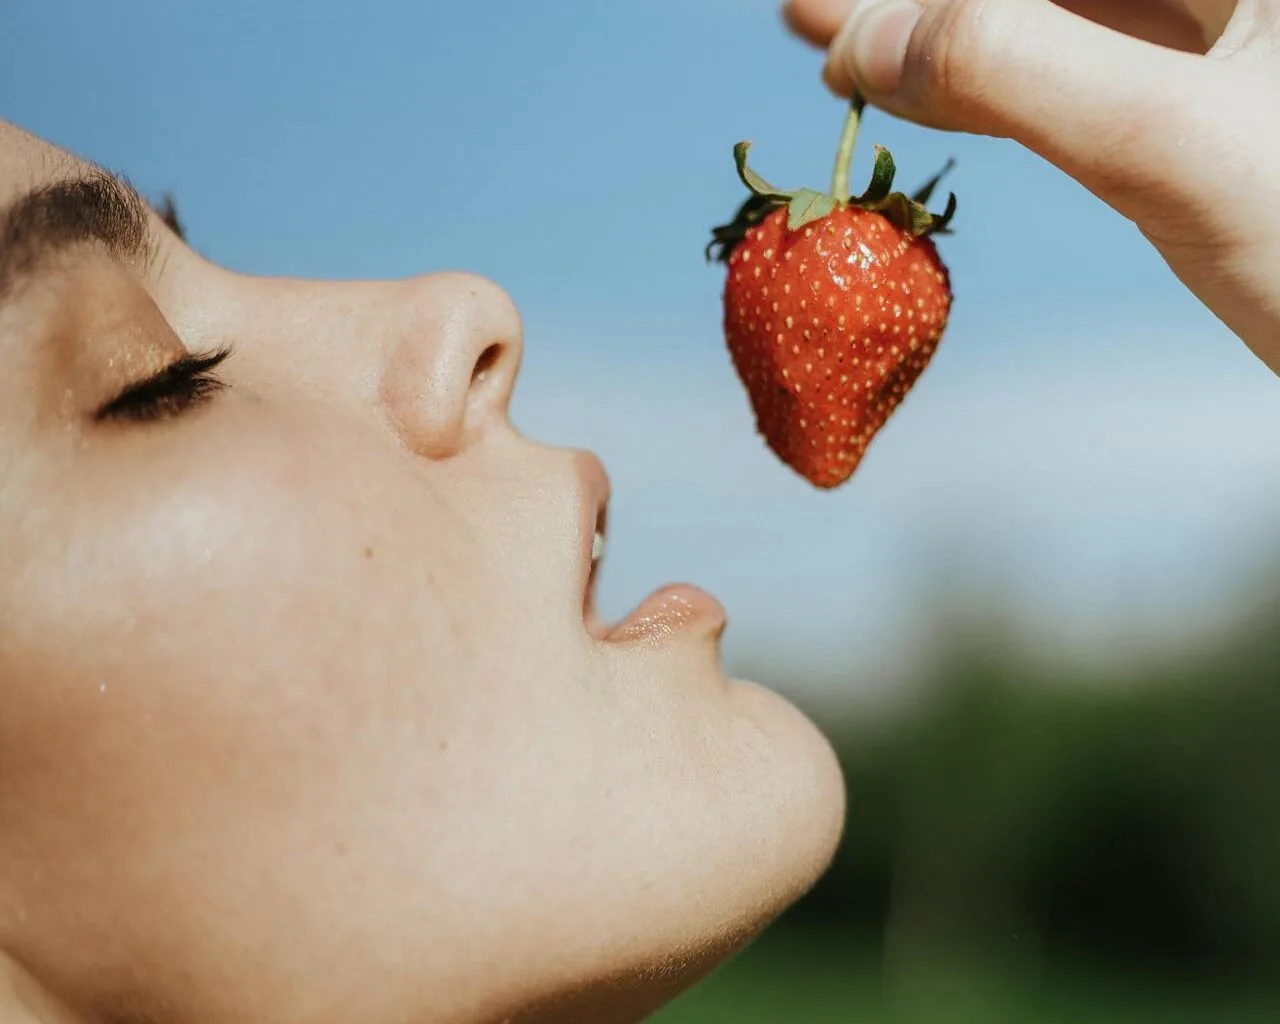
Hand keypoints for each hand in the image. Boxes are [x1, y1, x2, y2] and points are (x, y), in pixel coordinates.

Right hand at [783, 0, 1279, 374]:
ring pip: (1049, 14)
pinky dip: (987, 91)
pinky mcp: (1207, 101)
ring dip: (938, 38)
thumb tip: (866, 46)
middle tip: (804, 16)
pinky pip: (1071, 74)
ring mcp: (1224, 35)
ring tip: (831, 52)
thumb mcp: (1178, 150)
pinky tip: (917, 101)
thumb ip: (1016, 73)